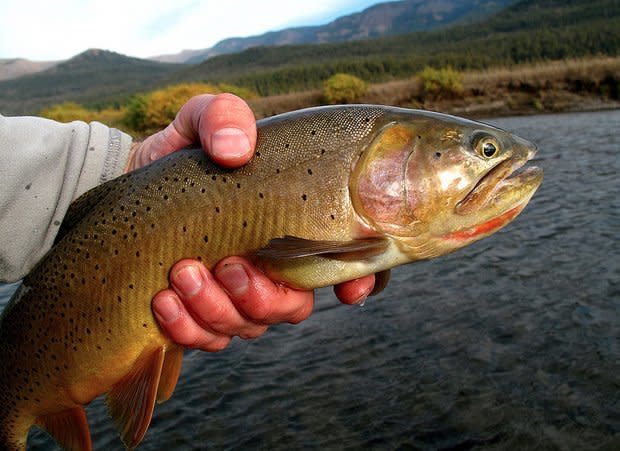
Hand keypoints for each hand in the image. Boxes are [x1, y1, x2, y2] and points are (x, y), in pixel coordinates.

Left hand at [130, 93, 375, 350]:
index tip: (349, 290)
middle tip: (225, 265)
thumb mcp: (201, 120)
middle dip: (262, 297)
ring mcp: (237, 296)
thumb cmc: (183, 152)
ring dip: (218, 308)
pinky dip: (187, 327)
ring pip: (250, 327)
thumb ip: (224, 117)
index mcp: (291, 225)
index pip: (344, 261)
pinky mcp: (199, 316)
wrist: (130, 179)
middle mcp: (272, 267)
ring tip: (182, 273)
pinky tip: (162, 299)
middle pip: (294, 307)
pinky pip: (207, 339)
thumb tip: (235, 149)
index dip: (360, 280)